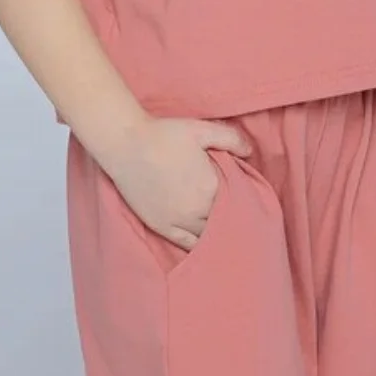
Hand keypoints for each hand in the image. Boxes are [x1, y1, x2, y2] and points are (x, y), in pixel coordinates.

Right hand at [100, 115, 253, 251]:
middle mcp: (197, 210)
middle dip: (233, 218)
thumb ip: (230, 139)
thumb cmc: (164, 134)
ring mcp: (178, 221)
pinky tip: (206, 246)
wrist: (126, 144)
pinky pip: (186, 244)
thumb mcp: (202, 129)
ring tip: (226, 232)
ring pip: (208, 237)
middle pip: (224, 222)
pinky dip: (199, 246)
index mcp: (211, 187)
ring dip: (217, 234)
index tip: (249, 196)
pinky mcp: (161, 226)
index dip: (245, 200)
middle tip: (240, 215)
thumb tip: (250, 152)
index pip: (238, 202)